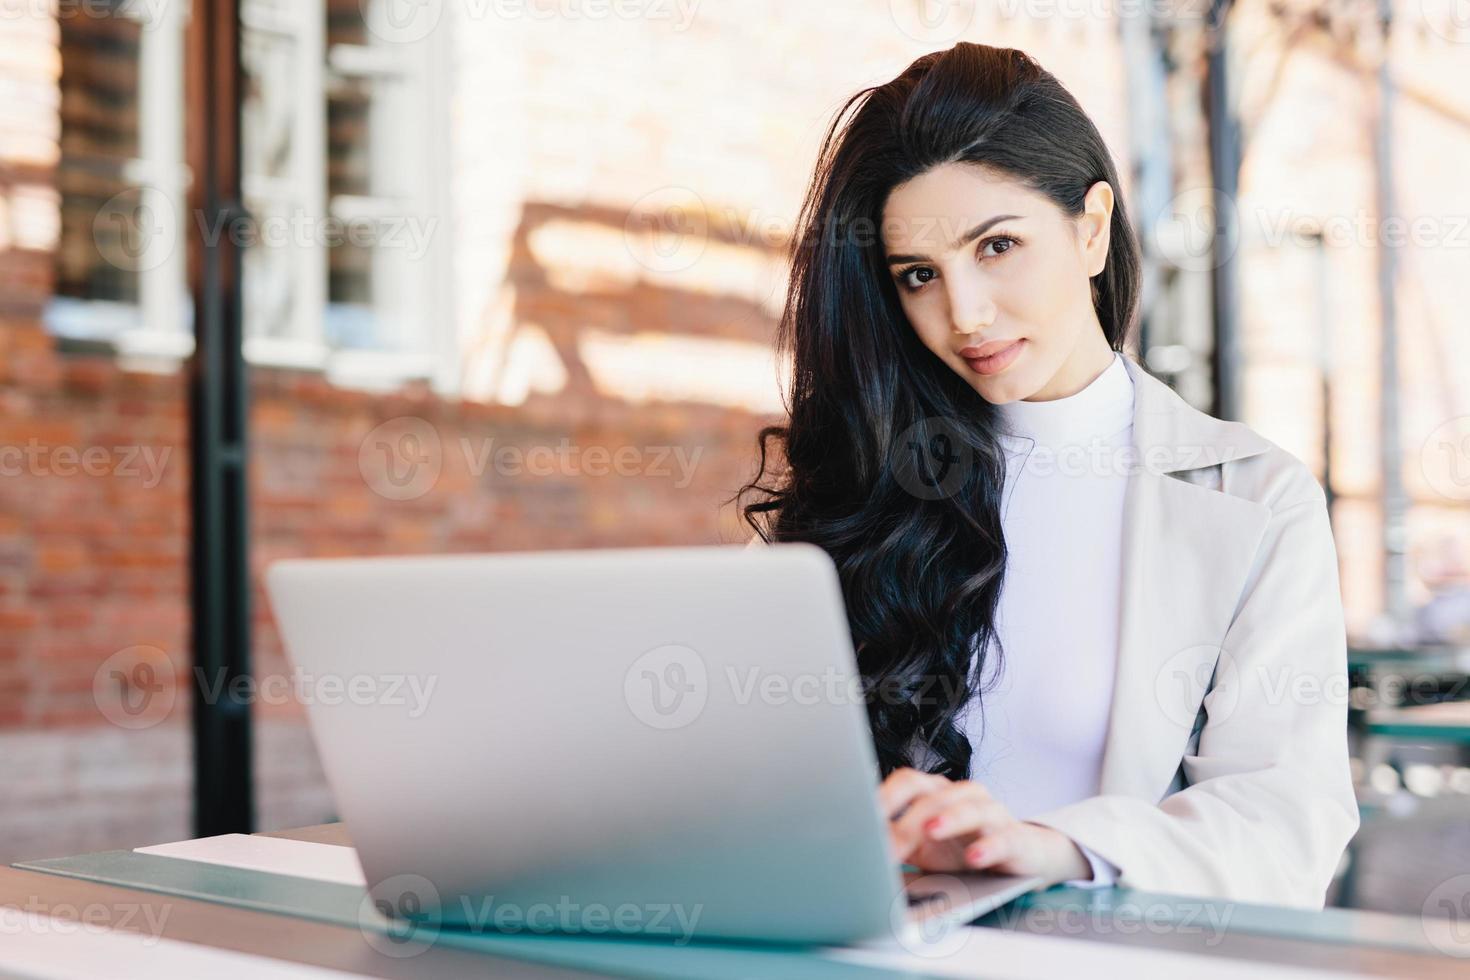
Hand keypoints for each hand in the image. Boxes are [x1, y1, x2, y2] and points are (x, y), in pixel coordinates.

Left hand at [879, 768, 1090, 886]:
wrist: (1015, 856)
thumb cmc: (959, 849)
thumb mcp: (921, 847)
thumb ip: (895, 843)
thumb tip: (860, 850)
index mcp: (934, 791)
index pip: (906, 782)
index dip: (884, 800)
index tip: (862, 823)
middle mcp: (961, 795)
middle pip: (933, 795)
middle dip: (908, 820)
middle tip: (888, 844)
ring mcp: (991, 813)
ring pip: (971, 807)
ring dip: (950, 818)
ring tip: (931, 831)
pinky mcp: (1015, 838)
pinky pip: (1003, 839)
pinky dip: (989, 847)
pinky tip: (975, 857)